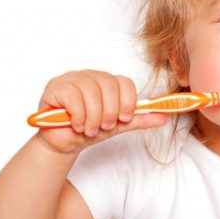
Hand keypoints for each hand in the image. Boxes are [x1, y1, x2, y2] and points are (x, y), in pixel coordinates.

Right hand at [34, 70, 167, 153]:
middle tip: (106, 127)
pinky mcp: (56, 86)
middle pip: (109, 84)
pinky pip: (72, 96)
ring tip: (91, 130)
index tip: (124, 119)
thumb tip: (163, 118)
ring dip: (94, 116)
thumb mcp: (117, 126)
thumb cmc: (89, 130)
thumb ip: (139, 119)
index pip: (125, 82)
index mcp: (108, 82)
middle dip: (110, 111)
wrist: (63, 142)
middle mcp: (91, 76)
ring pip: (91, 91)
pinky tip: (77, 125)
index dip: (128, 101)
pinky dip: (78, 114)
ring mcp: (73, 78)